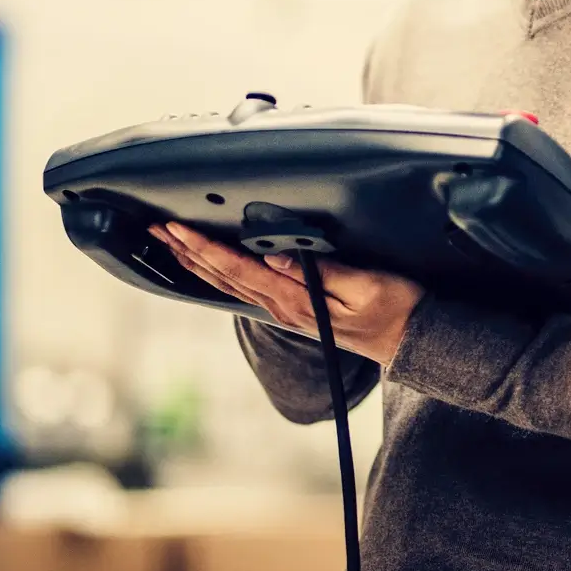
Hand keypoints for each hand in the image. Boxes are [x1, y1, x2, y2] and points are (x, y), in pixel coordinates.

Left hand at [149, 221, 423, 367]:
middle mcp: (286, 308)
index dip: (207, 248)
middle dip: (189, 252)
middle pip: (225, 277)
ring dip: (198, 263)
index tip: (178, 229)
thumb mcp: (366, 284)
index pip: (241, 269)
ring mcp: (289, 312)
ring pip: (230, 286)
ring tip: (172, 245)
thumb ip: (322, 271)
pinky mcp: (297, 310)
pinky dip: (220, 276)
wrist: (413, 342)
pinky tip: (212, 268)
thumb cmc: (396, 308)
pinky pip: (246, 291)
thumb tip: (276, 256)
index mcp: (298, 300)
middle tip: (158, 229)